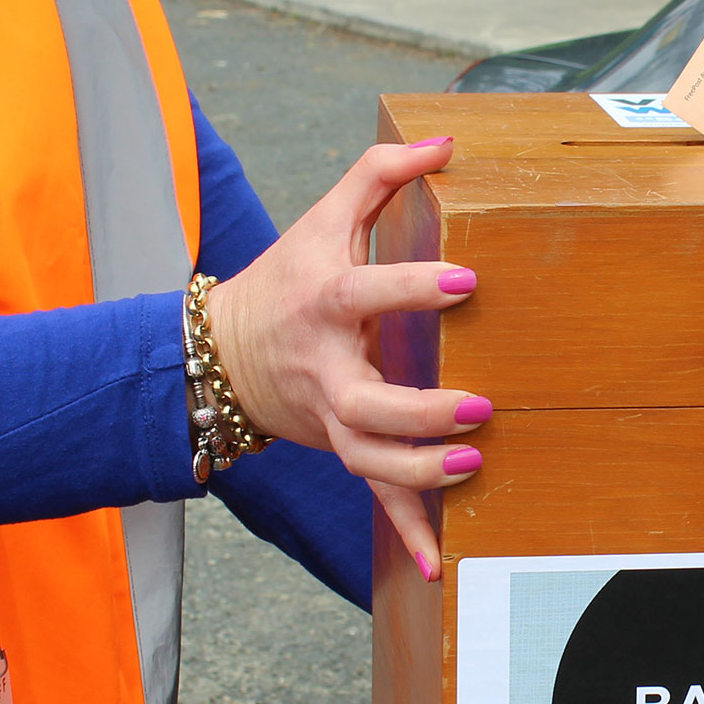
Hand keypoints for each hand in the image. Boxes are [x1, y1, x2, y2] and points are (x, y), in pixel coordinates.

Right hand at [203, 137, 482, 581]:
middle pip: (366, 401)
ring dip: (419, 472)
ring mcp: (332, 419)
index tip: (466, 280)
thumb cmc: (288, 277)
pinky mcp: (343, 450)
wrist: (224, 352)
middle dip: (420, 410)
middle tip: (479, 406)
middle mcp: (325, 369)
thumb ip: (381, 175)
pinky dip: (403, 532)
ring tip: (471, 464)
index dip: (413, 287)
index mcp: (323, 304)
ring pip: (369, 458)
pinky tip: (435, 563)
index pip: (366, 293)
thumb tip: (445, 140)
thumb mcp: (323, 218)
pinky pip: (373, 495)